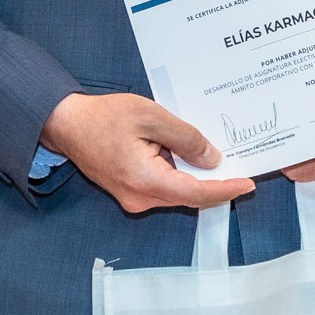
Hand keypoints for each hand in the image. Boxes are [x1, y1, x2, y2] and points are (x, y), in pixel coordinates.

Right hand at [39, 92, 255, 214]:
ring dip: (194, 176)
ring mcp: (133, 198)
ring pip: (176, 192)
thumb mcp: (151, 116)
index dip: (225, 190)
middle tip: (239, 163)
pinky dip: (178, 175)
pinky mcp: (130, 193)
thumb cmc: (104, 116)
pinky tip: (185, 155)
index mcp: (145, 180)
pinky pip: (163, 188)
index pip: (196, 194)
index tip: (248, 183)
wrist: (67, 124)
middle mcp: (139, 197)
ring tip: (211, 152)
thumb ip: (186, 138)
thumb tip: (213, 159)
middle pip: (189, 196)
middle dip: (214, 182)